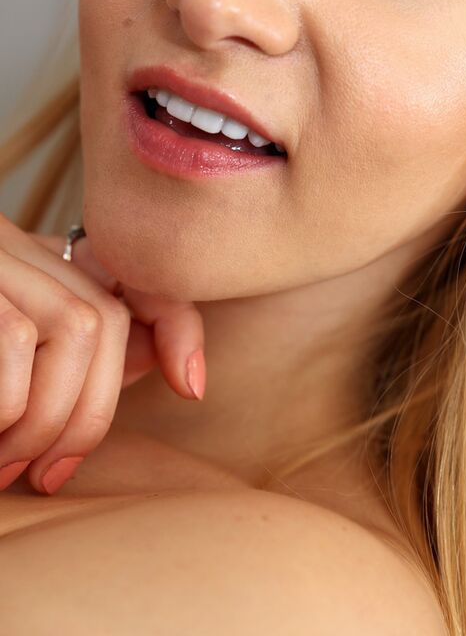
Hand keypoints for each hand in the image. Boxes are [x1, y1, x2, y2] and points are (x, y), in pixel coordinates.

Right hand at [0, 212, 204, 494]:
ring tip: (9, 467)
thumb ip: (78, 352)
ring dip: (50, 418)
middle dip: (93, 410)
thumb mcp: (9, 349)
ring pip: (78, 325)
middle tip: (51, 475)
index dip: (177, 324)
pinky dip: (10, 406)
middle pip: (107, 317)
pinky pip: (17, 338)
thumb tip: (163, 363)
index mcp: (27, 261)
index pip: (129, 274)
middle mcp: (12, 246)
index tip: (193, 387)